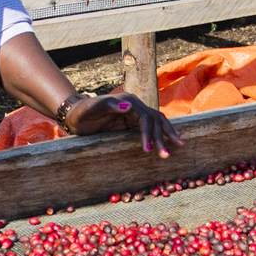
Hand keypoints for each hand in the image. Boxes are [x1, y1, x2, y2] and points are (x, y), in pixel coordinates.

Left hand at [65, 93, 183, 157]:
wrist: (76, 114)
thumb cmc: (83, 113)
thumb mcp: (92, 109)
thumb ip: (109, 106)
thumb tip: (128, 105)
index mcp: (128, 101)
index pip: (145, 117)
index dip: (148, 133)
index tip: (148, 149)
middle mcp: (135, 105)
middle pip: (155, 119)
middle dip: (163, 136)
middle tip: (167, 154)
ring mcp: (135, 112)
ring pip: (157, 121)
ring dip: (167, 133)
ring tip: (180, 145)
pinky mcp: (133, 121)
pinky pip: (152, 126)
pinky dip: (163, 132)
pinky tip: (173, 138)